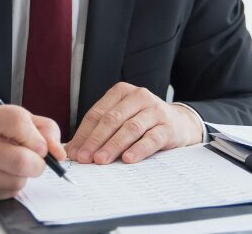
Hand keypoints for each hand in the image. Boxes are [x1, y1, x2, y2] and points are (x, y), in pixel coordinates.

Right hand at [0, 105, 64, 205]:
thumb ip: (40, 127)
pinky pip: (7, 195)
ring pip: (18, 181)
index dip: (36, 136)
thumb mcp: (6, 117)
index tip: (40, 145)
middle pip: (22, 161)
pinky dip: (9, 186)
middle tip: (32, 159)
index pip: (18, 121)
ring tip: (7, 164)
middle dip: (37, 164)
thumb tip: (58, 151)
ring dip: (22, 175)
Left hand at [65, 82, 201, 164]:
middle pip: (112, 119)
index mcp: (121, 92)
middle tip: (85, 158)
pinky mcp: (168, 127)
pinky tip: (128, 159)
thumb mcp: (122, 118)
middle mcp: (138, 97)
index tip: (74, 152)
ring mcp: (155, 111)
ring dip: (114, 145)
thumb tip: (73, 150)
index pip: (97, 113)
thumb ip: (99, 130)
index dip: (84, 134)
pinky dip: (139, 149)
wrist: (179, 123)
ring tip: (101, 160)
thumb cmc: (143, 121)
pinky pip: (151, 139)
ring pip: (130, 128)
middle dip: (95, 140)